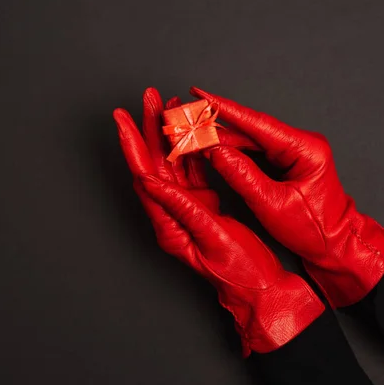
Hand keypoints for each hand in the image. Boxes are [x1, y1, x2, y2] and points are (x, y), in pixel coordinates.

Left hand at [113, 88, 323, 354]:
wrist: (261, 287)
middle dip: (148, 128)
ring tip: (167, 104)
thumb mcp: (210, 238)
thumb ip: (181, 208)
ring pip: (173, 163)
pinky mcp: (203, 204)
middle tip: (147, 97)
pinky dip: (192, 147)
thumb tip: (150, 181)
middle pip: (154, 163)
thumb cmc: (239, 271)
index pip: (143, 177)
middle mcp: (172, 213)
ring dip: (169, 133)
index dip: (131, 145)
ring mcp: (187, 207)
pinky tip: (192, 128)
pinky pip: (193, 170)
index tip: (122, 118)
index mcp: (168, 224)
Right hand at [191, 86, 383, 307]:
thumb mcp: (272, 205)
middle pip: (251, 128)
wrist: (336, 245)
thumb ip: (243, 177)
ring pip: (251, 139)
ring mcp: (294, 151)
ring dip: (222, 138)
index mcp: (305, 149)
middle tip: (187, 118)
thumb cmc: (313, 229)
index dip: (225, 109)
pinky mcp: (287, 160)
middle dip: (217, 124)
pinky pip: (255, 151)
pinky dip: (233, 150)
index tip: (200, 95)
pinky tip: (211, 148)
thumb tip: (215, 152)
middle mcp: (301, 143)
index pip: (258, 124)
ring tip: (192, 133)